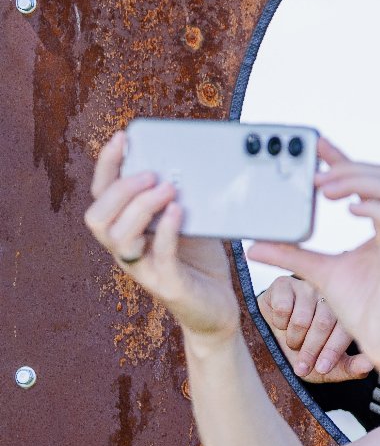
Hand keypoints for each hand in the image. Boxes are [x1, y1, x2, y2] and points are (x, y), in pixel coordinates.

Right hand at [84, 130, 238, 337]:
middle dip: (121, 189)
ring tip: (168, 188)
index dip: (107, 166)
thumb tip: (185, 159)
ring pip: (118, 237)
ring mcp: (144, 269)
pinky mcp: (168, 285)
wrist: (217, 307)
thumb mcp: (189, 220)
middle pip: (98, 217)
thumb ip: (180, 195)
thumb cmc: (199, 261)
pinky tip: (179, 211)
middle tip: (152, 173)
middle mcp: (127, 249)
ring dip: (141, 207)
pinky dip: (166, 231)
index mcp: (128, 230)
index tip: (122, 138)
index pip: (103, 195)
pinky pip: (158, 256)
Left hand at [250, 140, 379, 384]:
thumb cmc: (368, 310)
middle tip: (313, 175)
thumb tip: (256, 244)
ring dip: (356, 182)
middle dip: (348, 167)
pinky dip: (373, 207)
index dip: (343, 159)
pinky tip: (349, 208)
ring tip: (324, 188)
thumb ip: (293, 255)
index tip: (317, 145)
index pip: (366, 180)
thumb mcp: (321, 274)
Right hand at [258, 276, 373, 381]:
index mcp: (347, 313)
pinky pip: (282, 308)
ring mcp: (307, 288)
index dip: (332, 352)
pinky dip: (279, 324)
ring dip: (293, 339)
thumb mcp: (328, 367)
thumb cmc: (305, 352)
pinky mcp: (284, 284)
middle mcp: (330, 296)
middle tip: (301, 367)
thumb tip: (370, 364)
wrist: (270, 342)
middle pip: (323, 324)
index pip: (344, 330)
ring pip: (301, 319)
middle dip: (310, 351)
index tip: (321, 369)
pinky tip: (281, 325)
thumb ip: (350, 367)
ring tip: (292, 342)